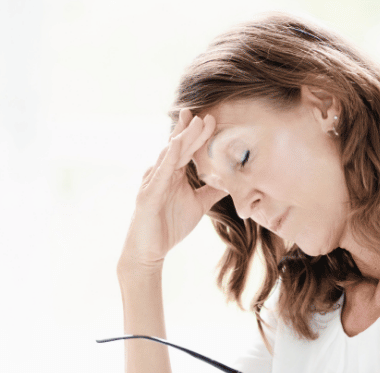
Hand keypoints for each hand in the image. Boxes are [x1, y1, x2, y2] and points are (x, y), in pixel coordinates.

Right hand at [119, 110, 227, 274]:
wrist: (150, 250)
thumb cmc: (169, 226)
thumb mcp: (198, 205)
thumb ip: (212, 191)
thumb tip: (231, 182)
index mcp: (173, 174)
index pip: (187, 149)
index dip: (197, 134)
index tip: (211, 119)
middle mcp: (162, 173)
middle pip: (178, 146)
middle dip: (191, 130)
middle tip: (204, 114)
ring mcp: (153, 182)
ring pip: (169, 155)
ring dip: (183, 138)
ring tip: (195, 122)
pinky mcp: (148, 194)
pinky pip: (160, 173)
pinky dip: (170, 158)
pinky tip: (177, 145)